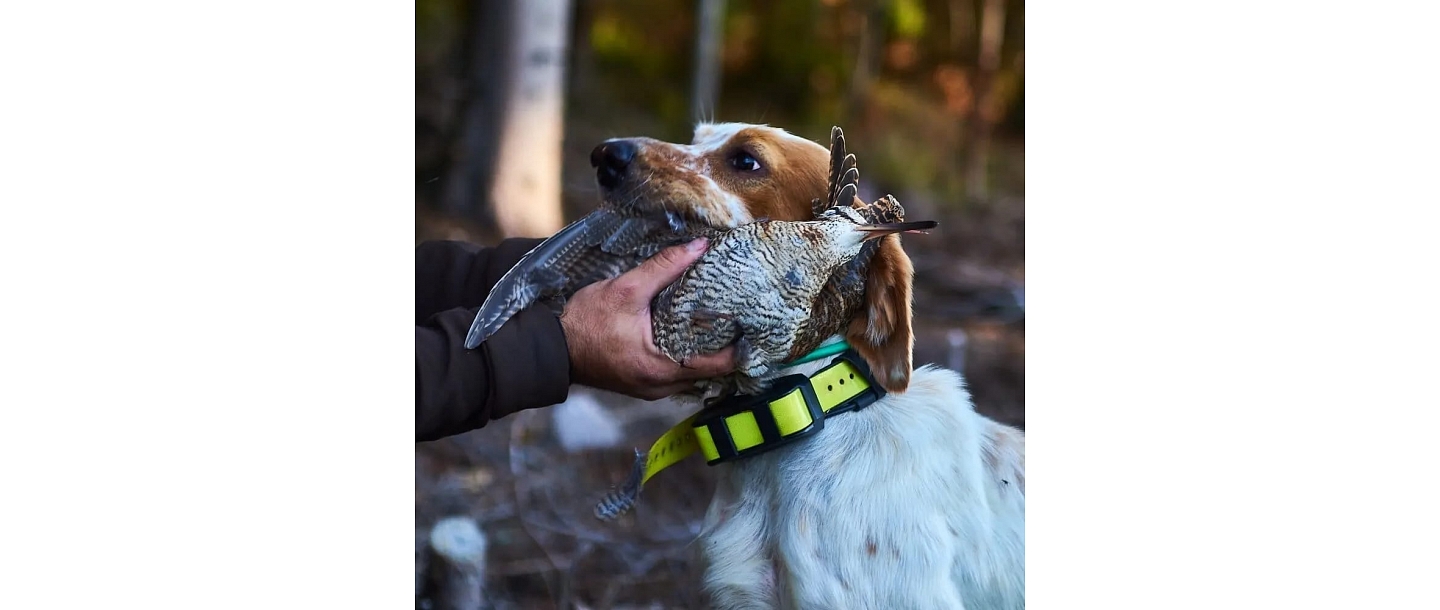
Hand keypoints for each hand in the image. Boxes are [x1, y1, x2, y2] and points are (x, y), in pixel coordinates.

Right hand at [560, 238, 737, 399]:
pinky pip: (676, 374)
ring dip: (705, 352)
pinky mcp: (642, 384)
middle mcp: (661, 387)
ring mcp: (651, 389)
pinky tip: (689, 334)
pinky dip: (687, 357)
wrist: (553, 348)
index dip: (740, 345)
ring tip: (718, 323)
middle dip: (725, 346)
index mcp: (662, 369)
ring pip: (693, 374)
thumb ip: (665, 267)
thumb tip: (699, 246)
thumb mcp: (626, 289)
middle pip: (710, 372)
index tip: (752, 323)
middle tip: (738, 317)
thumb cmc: (586, 322)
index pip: (719, 365)